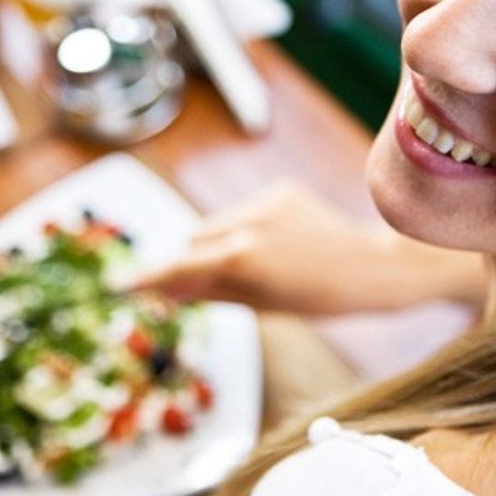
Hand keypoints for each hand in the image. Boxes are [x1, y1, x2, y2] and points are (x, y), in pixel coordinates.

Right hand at [137, 181, 485, 313]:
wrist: (374, 266)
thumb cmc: (321, 298)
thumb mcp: (262, 306)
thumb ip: (210, 293)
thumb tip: (170, 290)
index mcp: (244, 258)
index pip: (181, 265)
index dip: (149, 276)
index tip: (120, 283)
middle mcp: (249, 223)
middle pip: (193, 239)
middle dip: (192, 262)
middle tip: (208, 285)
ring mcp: (265, 202)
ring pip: (215, 223)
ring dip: (218, 244)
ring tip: (257, 264)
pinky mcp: (280, 189)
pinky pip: (243, 211)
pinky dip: (245, 229)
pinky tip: (276, 244)